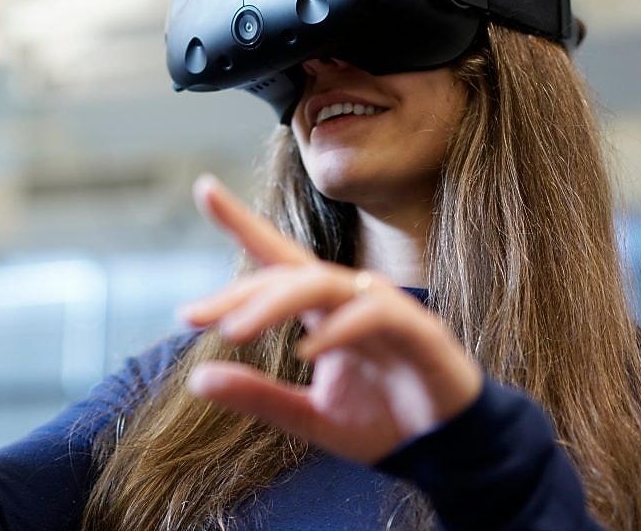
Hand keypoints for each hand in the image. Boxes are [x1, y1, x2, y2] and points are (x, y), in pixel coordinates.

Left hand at [179, 175, 483, 464]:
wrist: (449, 451)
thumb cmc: (382, 421)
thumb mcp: (307, 416)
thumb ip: (257, 396)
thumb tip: (195, 380)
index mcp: (323, 311)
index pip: (277, 258)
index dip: (242, 222)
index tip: (204, 188)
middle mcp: (350, 299)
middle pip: (288, 274)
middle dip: (238, 293)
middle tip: (191, 316)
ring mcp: (386, 311)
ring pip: (325, 284)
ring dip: (275, 304)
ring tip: (234, 332)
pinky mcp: (421, 333)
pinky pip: (376, 315)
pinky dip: (339, 328)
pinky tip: (307, 350)